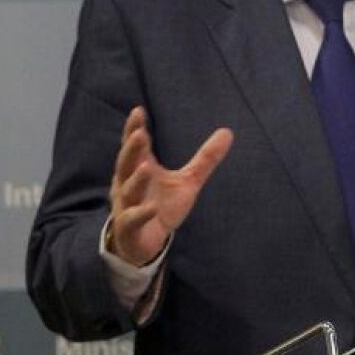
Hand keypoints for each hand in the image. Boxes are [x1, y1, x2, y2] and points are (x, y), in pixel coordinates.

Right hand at [107, 107, 233, 266]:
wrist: (146, 243)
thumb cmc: (162, 206)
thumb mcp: (188, 181)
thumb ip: (205, 159)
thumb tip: (228, 131)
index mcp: (140, 169)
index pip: (135, 146)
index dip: (134, 129)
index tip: (138, 110)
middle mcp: (128, 184)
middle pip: (126, 164)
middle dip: (131, 149)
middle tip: (139, 134)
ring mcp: (127, 205)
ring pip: (128, 190)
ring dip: (135, 179)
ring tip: (145, 168)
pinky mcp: (130, 227)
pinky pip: (132, 219)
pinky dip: (140, 213)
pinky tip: (151, 208)